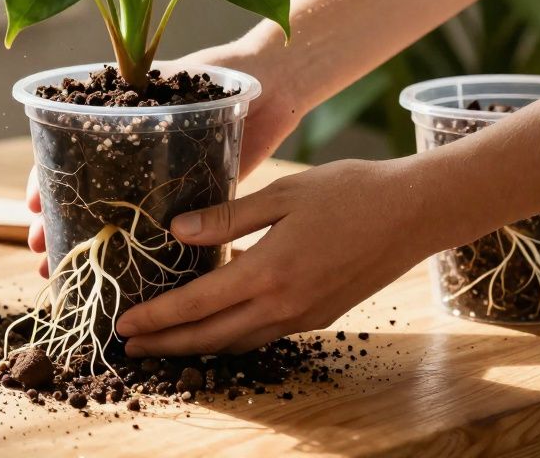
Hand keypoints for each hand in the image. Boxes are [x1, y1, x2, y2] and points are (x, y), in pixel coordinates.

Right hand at [25, 39, 301, 276]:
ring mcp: (156, 177)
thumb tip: (91, 112)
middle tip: (40, 248)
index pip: (67, 148)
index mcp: (119, 117)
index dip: (45, 175)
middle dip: (55, 220)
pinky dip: (130, 254)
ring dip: (81, 242)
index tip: (35, 202)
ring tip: (58, 270)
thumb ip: (141, 96)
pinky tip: (114, 276)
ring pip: (109, 216)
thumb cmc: (226, 72)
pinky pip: (152, 230)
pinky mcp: (188, 200)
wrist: (277, 87)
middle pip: (80, 190)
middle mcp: (131, 151)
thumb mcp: (175, 78)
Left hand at [115, 157, 437, 355]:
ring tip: (165, 343)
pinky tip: (218, 326)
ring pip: (238, 343)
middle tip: (129, 347)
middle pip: (211, 337)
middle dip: (166, 345)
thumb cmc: (350, 192)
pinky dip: (232, 338)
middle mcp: (283, 305)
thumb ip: (228, 217)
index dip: (157, 318)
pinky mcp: (321, 316)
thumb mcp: (283, 194)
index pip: (197, 305)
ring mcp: (304, 316)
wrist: (415, 214)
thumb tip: (177, 232)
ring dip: (197, 347)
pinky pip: (264, 336)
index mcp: (268, 272)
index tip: (123, 324)